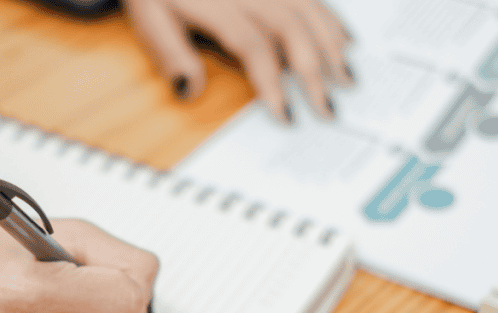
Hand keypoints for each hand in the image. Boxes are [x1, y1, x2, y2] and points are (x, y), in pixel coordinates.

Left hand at [122, 0, 352, 122]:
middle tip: (329, 109)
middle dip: (315, 72)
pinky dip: (331, 19)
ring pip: (308, 10)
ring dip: (331, 46)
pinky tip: (345, 40)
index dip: (273, 83)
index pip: (253, 46)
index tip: (286, 115)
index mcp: (217, 3)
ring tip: (347, 80)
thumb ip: (168, 52)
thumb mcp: (149, 18)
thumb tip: (189, 88)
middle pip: (290, 29)